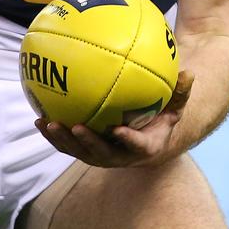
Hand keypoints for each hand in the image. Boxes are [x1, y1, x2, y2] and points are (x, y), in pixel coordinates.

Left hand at [35, 70, 194, 166]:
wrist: (148, 141)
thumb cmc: (162, 119)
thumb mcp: (175, 108)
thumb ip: (180, 93)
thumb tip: (190, 73)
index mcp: (144, 146)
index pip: (136, 146)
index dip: (127, 140)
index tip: (118, 129)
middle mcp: (120, 155)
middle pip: (101, 154)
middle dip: (87, 143)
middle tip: (76, 126)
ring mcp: (102, 155)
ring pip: (79, 152)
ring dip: (63, 140)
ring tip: (48, 124)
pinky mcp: (87, 150)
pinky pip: (68, 144)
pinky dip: (54, 134)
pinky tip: (39, 119)